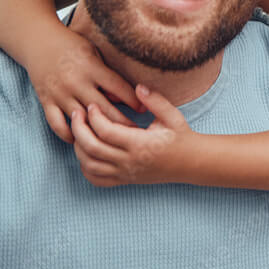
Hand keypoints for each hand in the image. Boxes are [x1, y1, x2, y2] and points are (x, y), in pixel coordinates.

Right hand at [31, 32, 141, 142]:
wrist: (39, 41)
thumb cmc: (73, 46)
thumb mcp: (95, 54)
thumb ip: (108, 76)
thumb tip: (124, 99)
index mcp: (92, 68)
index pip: (118, 88)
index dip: (133, 101)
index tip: (144, 110)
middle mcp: (76, 83)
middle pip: (103, 109)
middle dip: (122, 123)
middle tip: (135, 134)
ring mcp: (60, 94)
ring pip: (82, 121)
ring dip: (97, 132)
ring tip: (111, 141)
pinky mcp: (46, 101)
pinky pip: (57, 125)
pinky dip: (69, 135)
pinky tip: (81, 140)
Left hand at [70, 85, 189, 186]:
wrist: (191, 162)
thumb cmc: (181, 137)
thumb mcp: (172, 116)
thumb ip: (155, 101)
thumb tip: (138, 87)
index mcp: (141, 144)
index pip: (106, 131)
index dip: (94, 117)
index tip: (92, 106)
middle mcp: (130, 161)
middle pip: (91, 148)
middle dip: (79, 129)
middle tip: (77, 114)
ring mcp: (125, 173)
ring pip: (89, 165)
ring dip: (78, 148)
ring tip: (79, 131)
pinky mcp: (124, 180)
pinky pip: (96, 179)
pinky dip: (85, 166)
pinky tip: (86, 152)